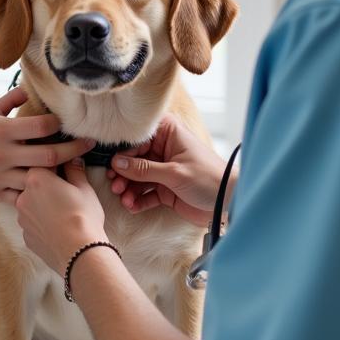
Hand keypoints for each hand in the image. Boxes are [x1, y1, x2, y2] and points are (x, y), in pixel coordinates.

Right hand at [0, 87, 92, 205]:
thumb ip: (9, 101)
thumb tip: (30, 88)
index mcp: (1, 130)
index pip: (41, 126)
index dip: (58, 124)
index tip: (68, 123)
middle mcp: (2, 154)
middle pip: (49, 155)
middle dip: (74, 150)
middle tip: (89, 145)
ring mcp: (0, 176)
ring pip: (40, 179)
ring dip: (60, 175)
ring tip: (76, 168)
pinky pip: (25, 196)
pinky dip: (39, 193)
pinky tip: (53, 189)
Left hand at [16, 161, 104, 276]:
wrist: (79, 253)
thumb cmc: (83, 217)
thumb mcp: (84, 188)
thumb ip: (75, 170)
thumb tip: (73, 160)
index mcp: (36, 178)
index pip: (42, 163)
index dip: (56, 165)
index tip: (65, 168)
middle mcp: (23, 196)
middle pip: (33, 184)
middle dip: (47, 185)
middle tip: (65, 191)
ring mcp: (22, 218)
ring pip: (31, 204)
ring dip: (42, 204)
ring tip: (62, 211)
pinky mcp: (26, 236)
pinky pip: (33, 223)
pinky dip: (42, 222)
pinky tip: (57, 226)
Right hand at [106, 115, 231, 227]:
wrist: (228, 202)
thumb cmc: (208, 178)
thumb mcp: (173, 172)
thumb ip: (143, 169)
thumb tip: (116, 162)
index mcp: (168, 133)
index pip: (138, 138)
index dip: (123, 151)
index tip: (111, 163)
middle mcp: (164, 149)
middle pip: (134, 158)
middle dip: (123, 173)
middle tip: (115, 185)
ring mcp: (164, 170)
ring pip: (138, 177)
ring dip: (129, 188)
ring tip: (124, 198)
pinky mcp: (166, 188)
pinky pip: (145, 192)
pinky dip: (138, 199)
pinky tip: (132, 206)